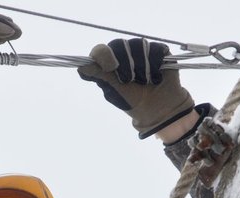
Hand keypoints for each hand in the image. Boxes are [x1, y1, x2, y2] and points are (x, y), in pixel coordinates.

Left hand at [78, 38, 195, 138]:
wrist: (158, 109)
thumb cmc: (133, 101)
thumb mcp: (114, 90)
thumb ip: (100, 76)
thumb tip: (81, 67)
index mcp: (109, 62)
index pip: (100, 50)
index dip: (104, 56)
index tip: (110, 68)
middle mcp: (124, 53)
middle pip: (118, 45)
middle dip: (125, 65)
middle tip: (131, 80)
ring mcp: (141, 50)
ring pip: (138, 46)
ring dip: (142, 67)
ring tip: (146, 81)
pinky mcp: (158, 51)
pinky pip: (155, 49)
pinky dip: (155, 65)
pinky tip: (156, 77)